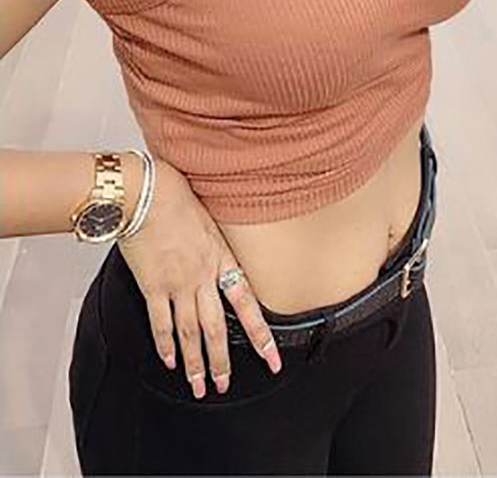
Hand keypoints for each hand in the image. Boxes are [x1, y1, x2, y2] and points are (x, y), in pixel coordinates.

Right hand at [117, 158, 281, 396]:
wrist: (145, 191)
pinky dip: (164, 344)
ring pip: (190, 332)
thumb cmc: (174, 194)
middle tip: (224, 384)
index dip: (260, 335)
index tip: (271, 358)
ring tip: (198, 385)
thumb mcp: (209, 216)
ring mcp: (177, 283)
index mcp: (221, 258)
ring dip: (195, 362)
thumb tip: (220, 255)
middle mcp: (202, 276)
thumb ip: (216, 242)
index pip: (247, 304)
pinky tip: (168, 360)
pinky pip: (160, 322)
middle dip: (221, 362)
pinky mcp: (152, 285)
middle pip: (216, 328)